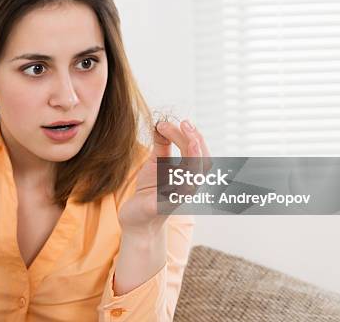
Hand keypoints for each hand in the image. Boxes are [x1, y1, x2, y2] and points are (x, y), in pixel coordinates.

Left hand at [118, 119, 209, 236]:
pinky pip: (182, 192)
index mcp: (188, 173)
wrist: (135, 217)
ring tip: (187, 134)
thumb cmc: (149, 191)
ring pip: (197, 174)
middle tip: (185, 123)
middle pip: (203, 160)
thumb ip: (162, 145)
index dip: (191, 135)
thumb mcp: (155, 163)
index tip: (178, 122)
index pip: (198, 151)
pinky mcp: (168, 205)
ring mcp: (181, 195)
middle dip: (196, 140)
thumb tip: (162, 123)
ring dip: (194, 153)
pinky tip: (177, 164)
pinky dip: (182, 176)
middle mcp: (189, 184)